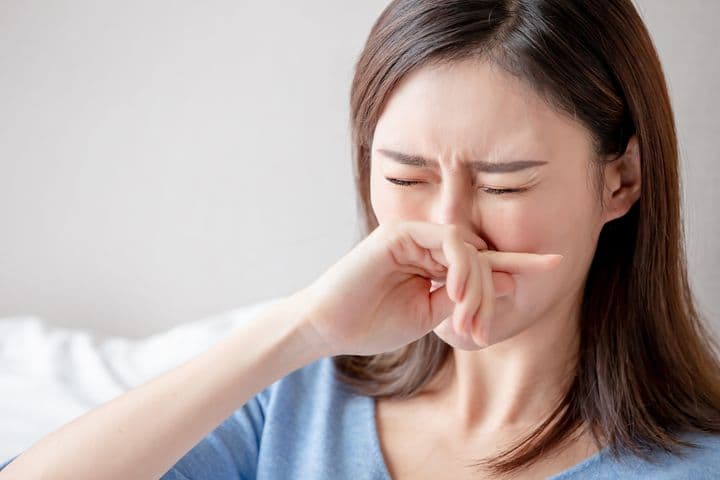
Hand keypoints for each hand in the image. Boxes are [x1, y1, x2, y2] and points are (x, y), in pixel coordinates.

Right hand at [295, 220, 562, 355]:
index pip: (482, 260)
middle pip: (480, 258)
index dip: (519, 262)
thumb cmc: (373, 324)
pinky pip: (447, 241)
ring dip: (476, 285)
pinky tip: (457, 293)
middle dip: (490, 294)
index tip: (556, 263)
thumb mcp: (429, 315)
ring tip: (468, 319)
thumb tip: (509, 285)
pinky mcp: (400, 232)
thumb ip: (463, 298)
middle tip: (482, 331)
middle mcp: (426, 244)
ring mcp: (413, 234)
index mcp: (434, 263)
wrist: (330, 327)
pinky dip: (460, 266)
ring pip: (468, 249)